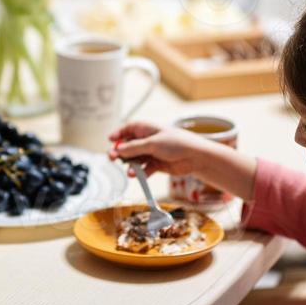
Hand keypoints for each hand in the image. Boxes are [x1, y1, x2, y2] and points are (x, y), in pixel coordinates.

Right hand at [107, 122, 222, 178]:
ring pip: (134, 158)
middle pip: (127, 145)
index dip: (118, 134)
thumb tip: (118, 149)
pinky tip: (136, 175)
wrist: (195, 157)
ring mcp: (151, 152)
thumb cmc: (177, 143)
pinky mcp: (155, 164)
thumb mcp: (153, 143)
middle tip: (112, 158)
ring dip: (129, 164)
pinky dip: (139, 172)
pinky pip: (142, 168)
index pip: (127, 129)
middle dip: (119, 151)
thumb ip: (134, 147)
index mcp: (146, 129)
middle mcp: (147, 140)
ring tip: (129, 170)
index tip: (109, 140)